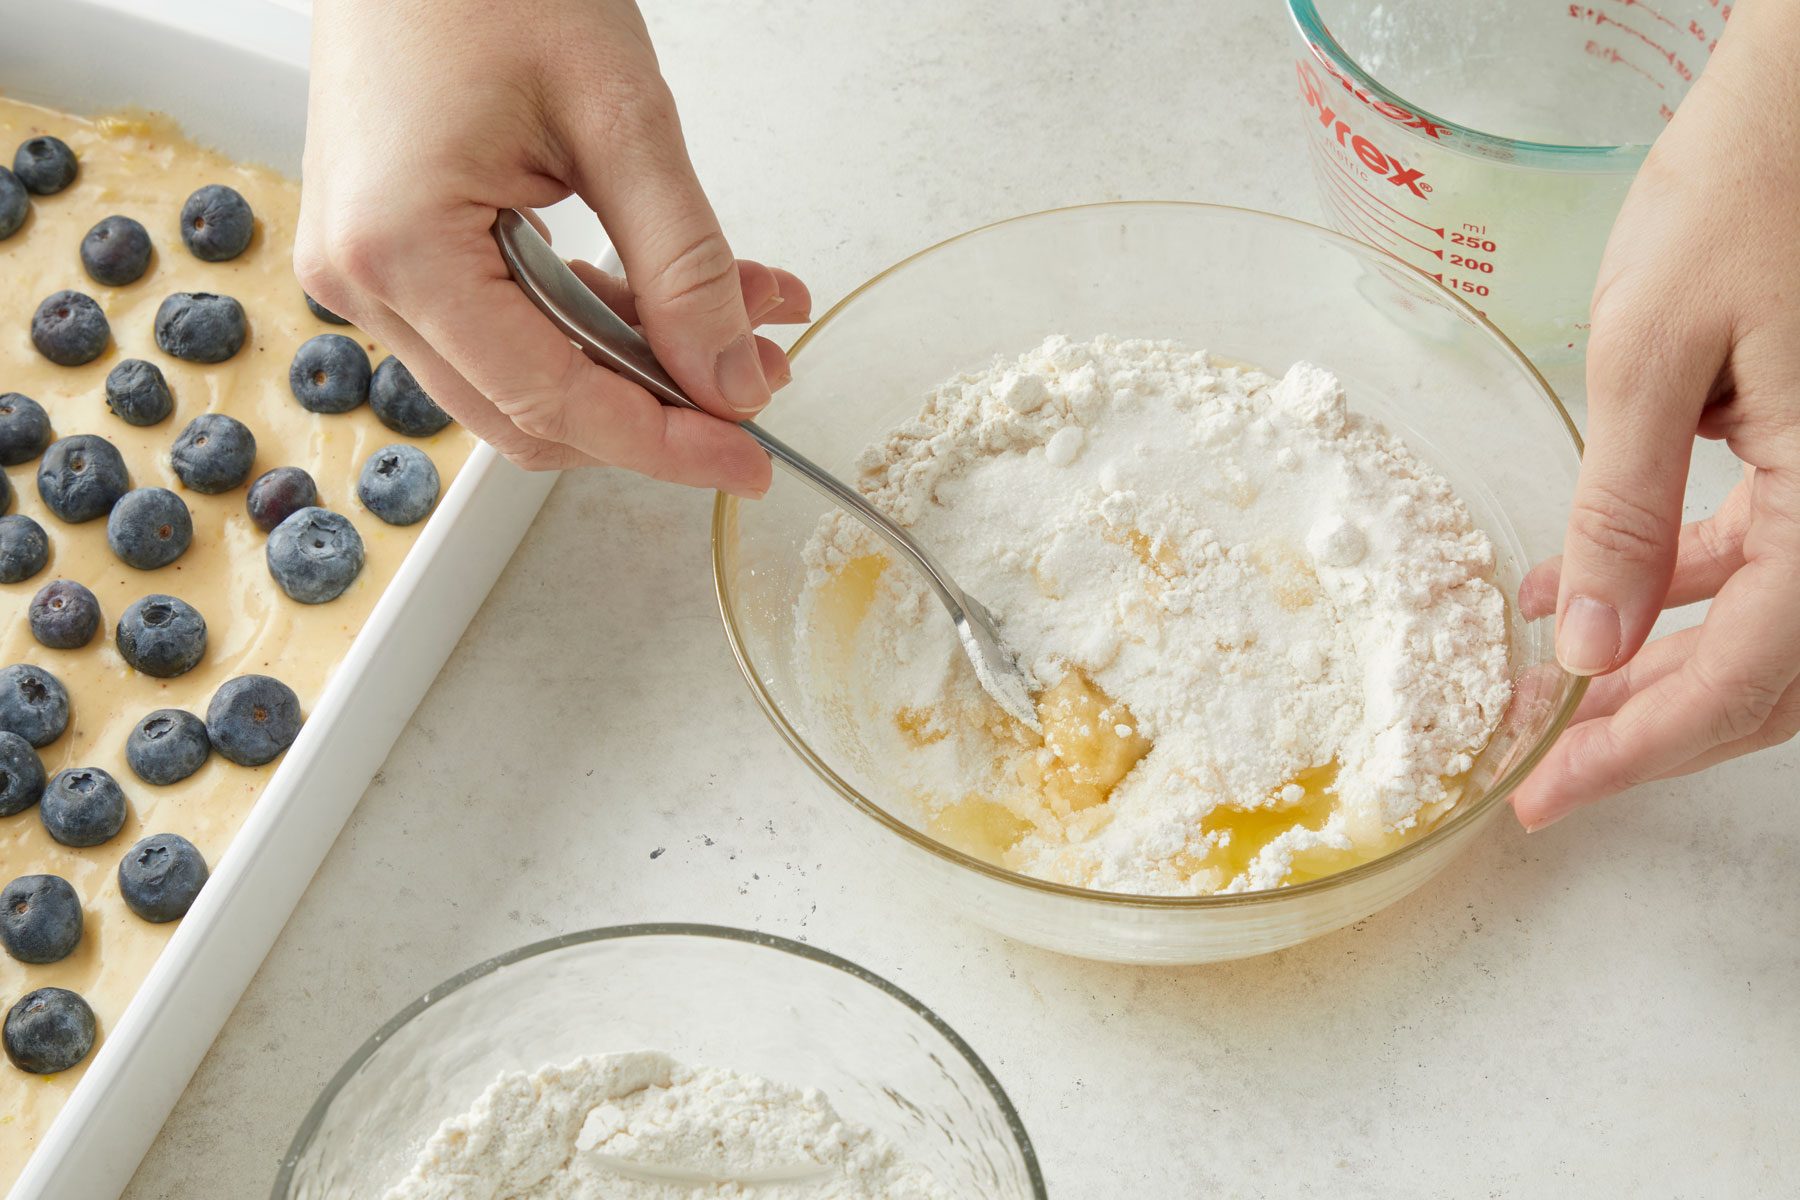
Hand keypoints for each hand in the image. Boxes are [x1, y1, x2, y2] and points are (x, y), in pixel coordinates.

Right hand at [295, 0, 809, 494]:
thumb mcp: (621, 119)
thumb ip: (684, 264)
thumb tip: (728, 382)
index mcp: (402, 250)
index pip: (553, 403)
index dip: (663, 444)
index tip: (749, 459)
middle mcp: (366, 280)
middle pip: (534, 413)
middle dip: (659, 409)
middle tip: (758, 377)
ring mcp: (372, 271)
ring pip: (527, 380)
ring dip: (639, 364)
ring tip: (743, 318)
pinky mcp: (395, 253)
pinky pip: (507, 329)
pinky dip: (597, 324)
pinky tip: (675, 294)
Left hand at [1512, 0, 1799, 829]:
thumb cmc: (1751, 187)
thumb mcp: (1653, 355)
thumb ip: (1625, 511)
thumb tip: (1589, 649)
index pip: (1750, 677)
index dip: (1640, 749)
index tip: (1545, 795)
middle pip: (1767, 674)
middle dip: (1645, 725)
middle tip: (1536, 763)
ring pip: (1761, 622)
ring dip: (1650, 661)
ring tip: (1534, 689)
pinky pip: (1759, 553)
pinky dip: (1668, 582)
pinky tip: (1571, 591)